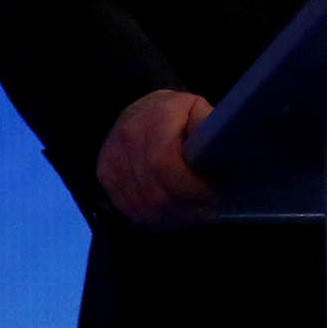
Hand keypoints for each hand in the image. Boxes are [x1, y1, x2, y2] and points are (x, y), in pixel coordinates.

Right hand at [98, 88, 216, 225]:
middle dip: (186, 206)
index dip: (189, 186)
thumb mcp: (197, 109)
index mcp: (151, 122)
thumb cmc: (176, 113)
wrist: (140, 111)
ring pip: (143, 205)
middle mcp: (125, 142)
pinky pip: (130, 208)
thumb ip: (208, 126)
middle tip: (210, 208)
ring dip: (173, 216)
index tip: (211, 192)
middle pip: (154, 191)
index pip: (163, 165)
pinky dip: (156, 217)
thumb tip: (221, 144)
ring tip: (196, 212)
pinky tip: (176, 214)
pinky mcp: (105, 177)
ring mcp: (111, 162)